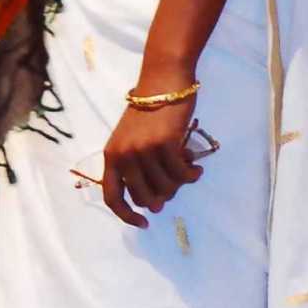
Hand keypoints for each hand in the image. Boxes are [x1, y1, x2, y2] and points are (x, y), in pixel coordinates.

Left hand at [94, 93, 206, 228]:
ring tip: (187, 170)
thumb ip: (138, 170)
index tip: (143, 224)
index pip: (112, 197)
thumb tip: (155, 204)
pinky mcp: (164, 144)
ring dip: (180, 183)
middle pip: (144, 197)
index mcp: (111, 156)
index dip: (126, 215)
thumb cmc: (150, 114)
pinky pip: (181, 174)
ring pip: (166, 187)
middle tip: (175, 186)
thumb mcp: (132, 141)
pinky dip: (191, 175)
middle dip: (163, 196)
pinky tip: (196, 168)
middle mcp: (123, 155)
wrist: (163, 83)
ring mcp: (143, 150)